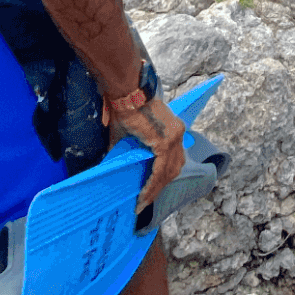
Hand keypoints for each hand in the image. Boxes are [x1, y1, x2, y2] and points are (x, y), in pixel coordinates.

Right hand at [111, 95, 185, 217]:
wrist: (127, 93)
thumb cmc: (125, 109)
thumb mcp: (129, 134)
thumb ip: (127, 151)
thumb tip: (116, 165)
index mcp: (173, 131)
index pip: (172, 160)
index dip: (162, 179)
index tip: (150, 193)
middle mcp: (178, 134)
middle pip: (173, 169)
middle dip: (159, 187)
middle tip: (145, 201)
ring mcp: (174, 137)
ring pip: (169, 172)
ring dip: (156, 189)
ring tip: (143, 201)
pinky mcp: (165, 141)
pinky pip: (160, 169)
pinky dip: (153, 184)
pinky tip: (144, 194)